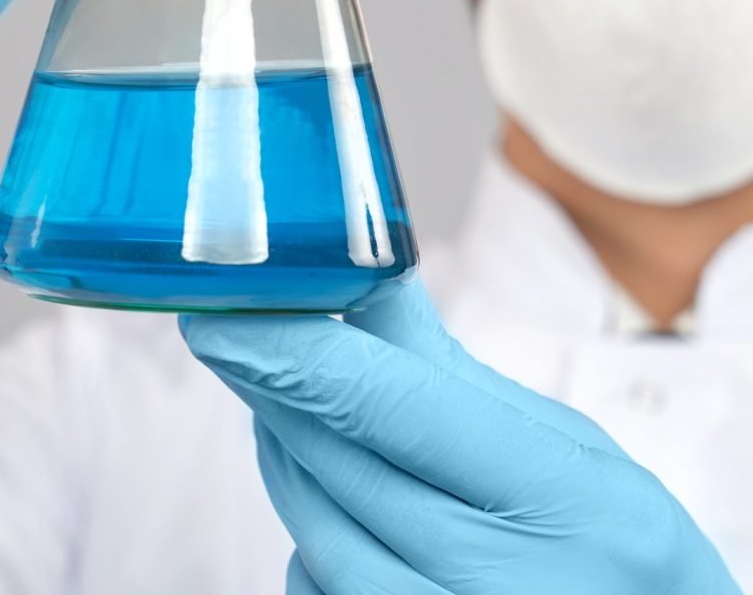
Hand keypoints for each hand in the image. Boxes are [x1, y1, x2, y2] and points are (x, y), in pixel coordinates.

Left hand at [183, 281, 739, 593]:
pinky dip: (311, 540)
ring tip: (289, 408)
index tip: (220, 316)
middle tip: (241, 333)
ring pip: (313, 533)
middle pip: (337, 466)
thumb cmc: (623, 552)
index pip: (393, 406)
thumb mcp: (574, 451)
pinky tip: (340, 507)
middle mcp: (501, 585)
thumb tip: (370, 281)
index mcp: (562, 499)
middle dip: (276, 389)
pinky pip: (318, 593)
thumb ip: (459, 376)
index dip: (293, 353)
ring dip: (286, 457)